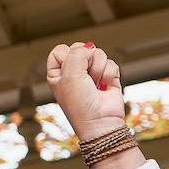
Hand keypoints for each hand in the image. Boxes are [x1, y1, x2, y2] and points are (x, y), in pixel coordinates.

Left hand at [47, 42, 143, 168]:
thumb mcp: (70, 76)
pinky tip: (105, 87)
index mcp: (57, 73)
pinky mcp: (108, 76)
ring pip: (98, 54)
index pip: (60, 50)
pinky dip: (109, 74)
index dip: (67, 55)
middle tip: (84, 78)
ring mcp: (91, 74)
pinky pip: (111, 63)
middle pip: (81, 48)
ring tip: (95, 85)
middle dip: (85, 60)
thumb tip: (89, 46)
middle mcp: (73, 72)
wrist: (100, 122)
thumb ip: (76, 54)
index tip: (69, 70)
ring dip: (98, 69)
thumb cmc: (79, 103)